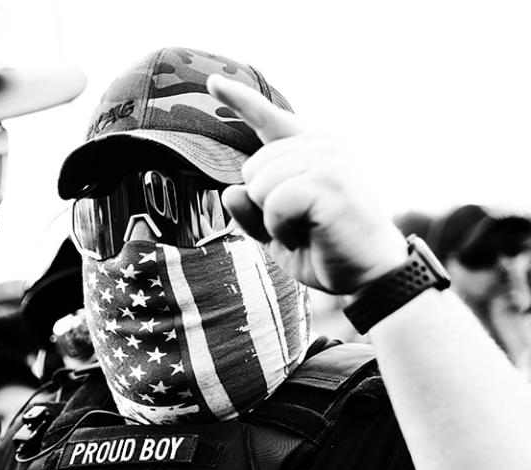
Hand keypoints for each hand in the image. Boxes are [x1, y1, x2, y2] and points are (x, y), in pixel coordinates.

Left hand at [206, 76, 407, 293]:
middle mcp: (320, 145)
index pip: (268, 119)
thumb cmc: (324, 249)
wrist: (369, 275)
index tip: (212, 82)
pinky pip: (273, 202)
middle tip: (299, 225)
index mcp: (309, 150)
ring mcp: (327, 158)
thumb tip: (230, 191)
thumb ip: (249, 210)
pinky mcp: (330, 179)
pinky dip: (280, 227)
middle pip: (250, 169)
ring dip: (272, 220)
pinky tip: (309, 234)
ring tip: (306, 229)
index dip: (238, 100)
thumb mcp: (274, 231)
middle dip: (262, 206)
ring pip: (259, 185)